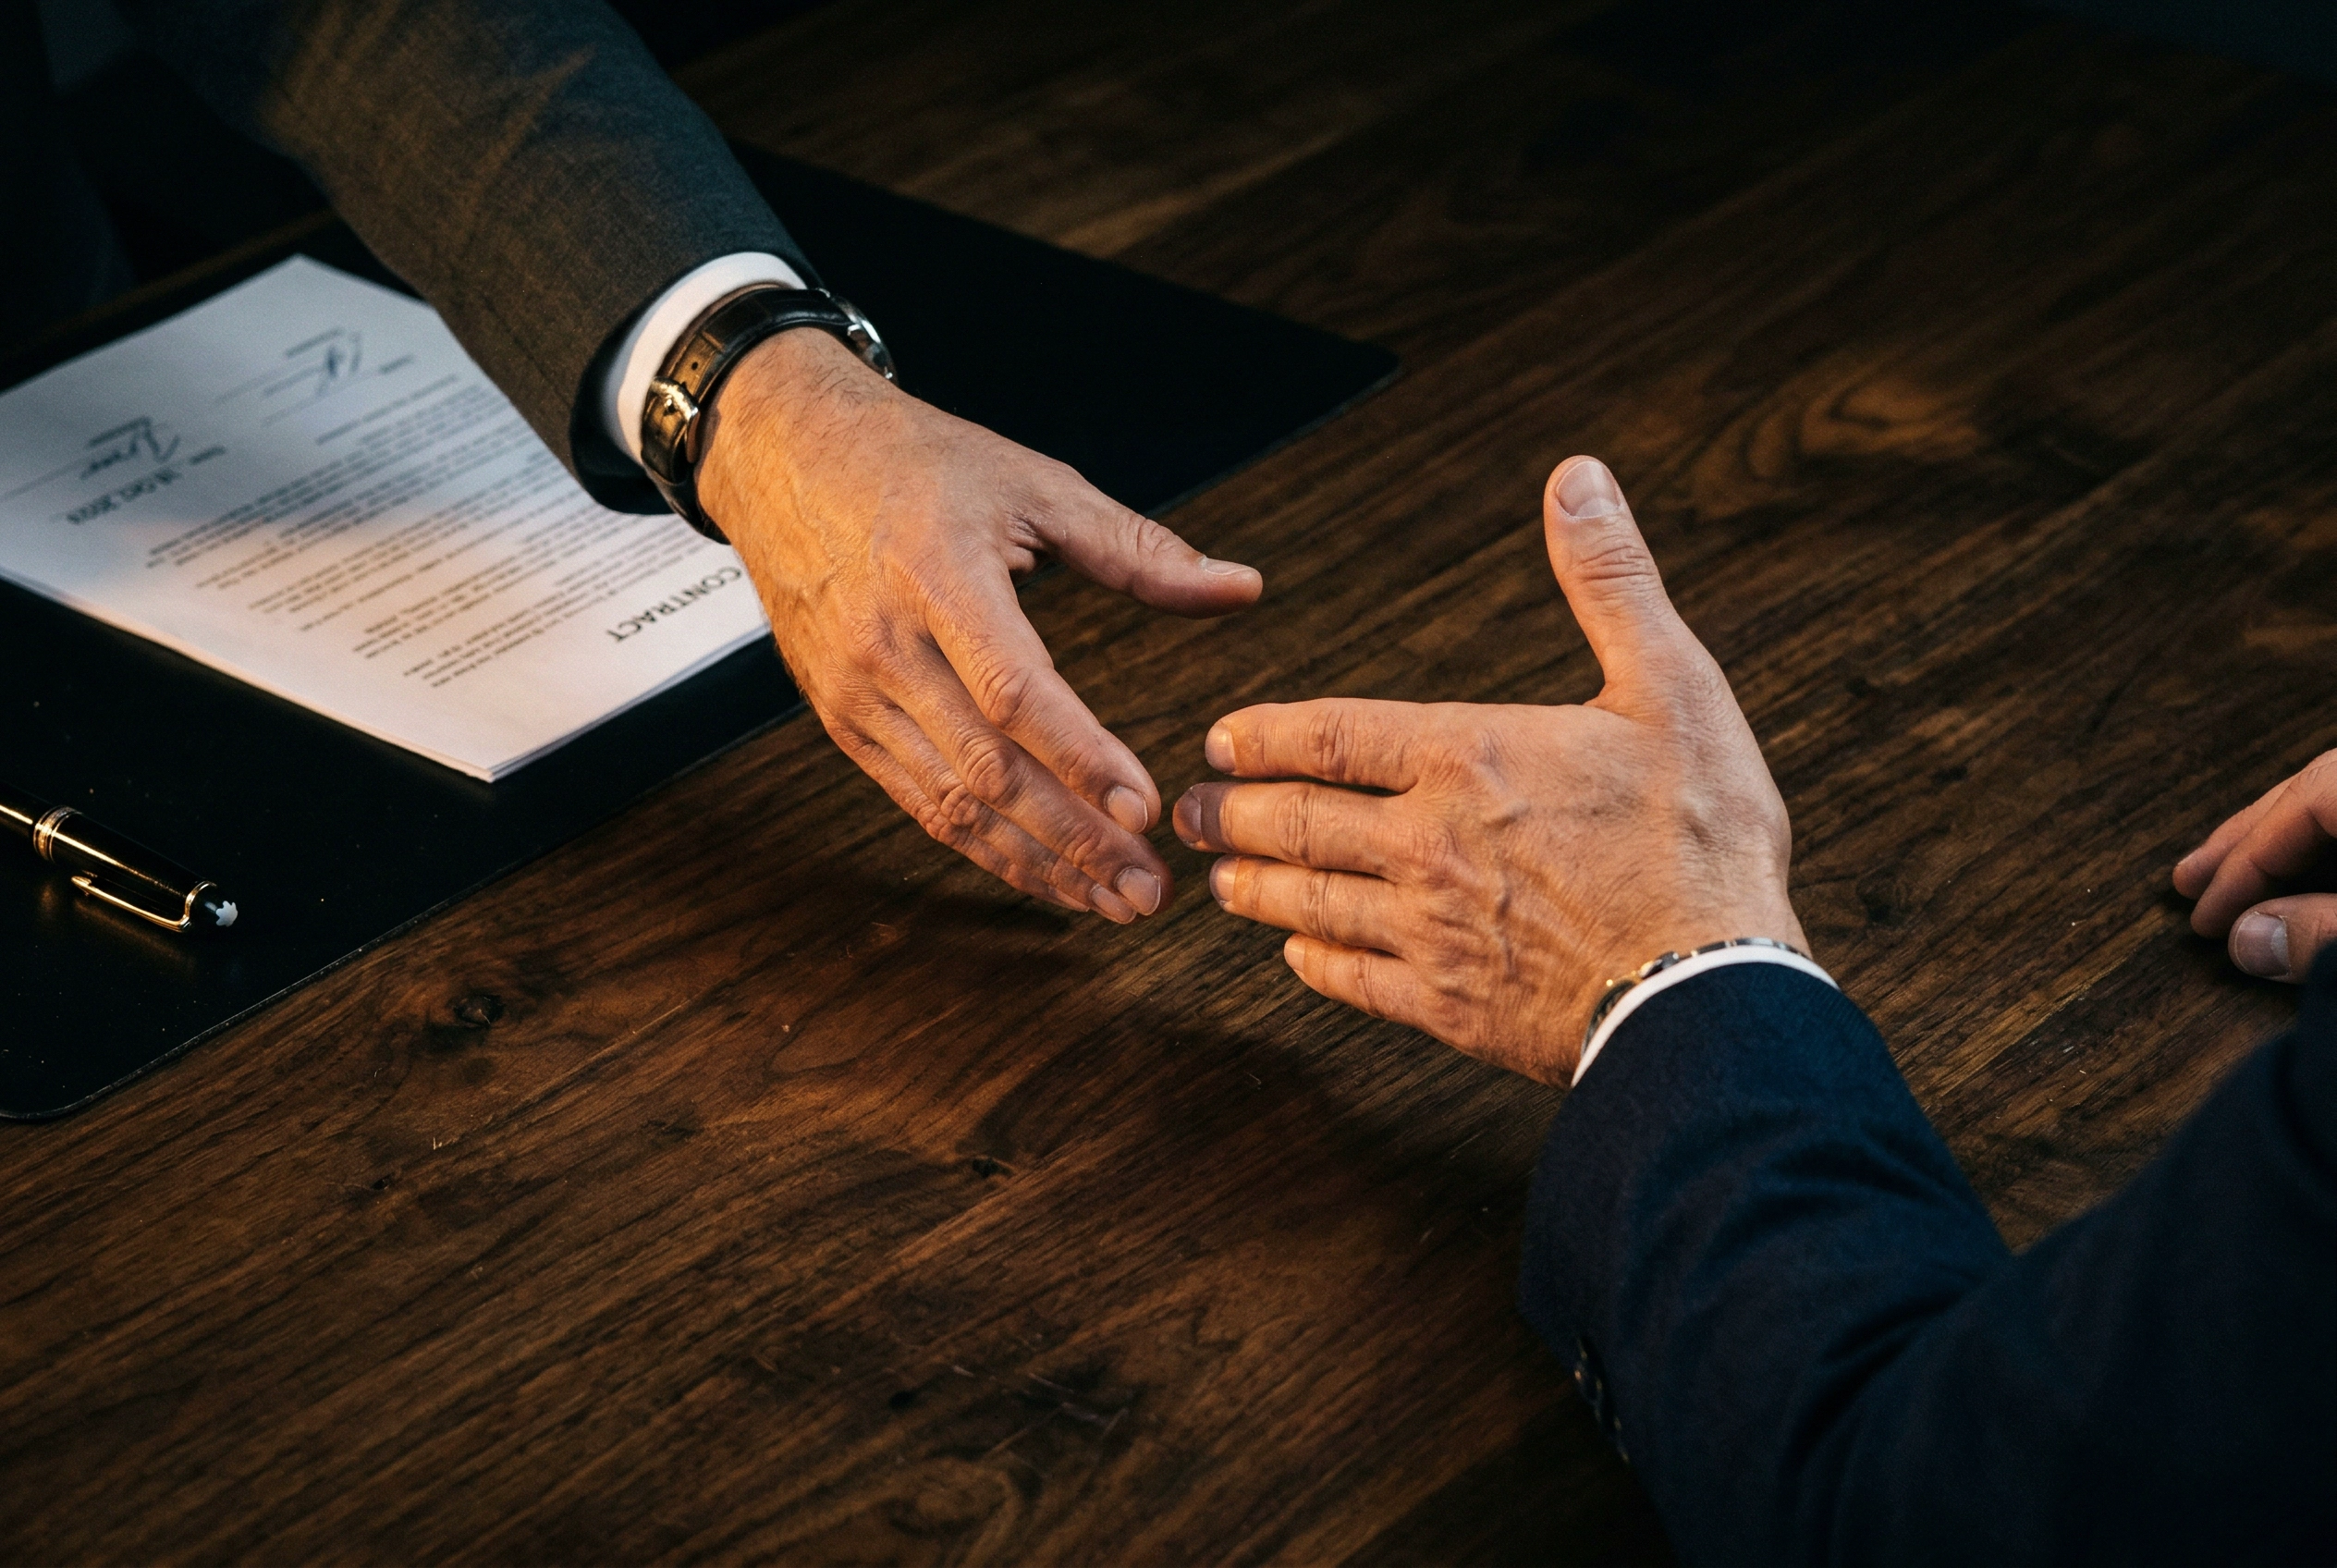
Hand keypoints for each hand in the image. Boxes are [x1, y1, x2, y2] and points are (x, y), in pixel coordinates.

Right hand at [697, 328, 1261, 920]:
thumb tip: (1243, 589)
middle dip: (1074, 840)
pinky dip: (984, 848)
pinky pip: (917, 802)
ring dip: (1035, 863)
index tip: (1145, 810)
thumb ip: (1140, 548)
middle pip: (986, 768)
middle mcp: (886, 644)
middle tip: (1148, 889)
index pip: (1014, 689)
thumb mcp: (1034, 483)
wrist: (785, 455)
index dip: (1080, 758)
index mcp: (938, 573)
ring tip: (1110, 900)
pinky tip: (1044, 873)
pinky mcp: (841, 721)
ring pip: (949, 804)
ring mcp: (854, 692)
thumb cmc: (915, 462)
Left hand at [1172, 456, 1803, 1083]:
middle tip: (1190, 812)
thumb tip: (1578, 479)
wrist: (1711, 991)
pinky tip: (1299, 955)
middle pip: (1295, 822)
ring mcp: (1429, 929)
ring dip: (1254, 888)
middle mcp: (1427, 841)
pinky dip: (1314, 964)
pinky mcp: (1446, 1005)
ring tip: (1220, 880)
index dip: (1263, 737)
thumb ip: (1610, 581)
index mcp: (1467, 756)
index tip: (1221, 742)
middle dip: (1232, 815)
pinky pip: (1353, 981)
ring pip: (1308, 903)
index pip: (1329, 736)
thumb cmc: (1703, 839)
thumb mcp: (1673, 685)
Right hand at [2175, 750, 2336, 981]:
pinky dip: (2328, 840)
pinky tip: (2307, 873)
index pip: (2302, 806)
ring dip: (2282, 840)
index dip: (2243, 864)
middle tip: (2186, 880)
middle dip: (2246, 840)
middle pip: (2313, 788)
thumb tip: (2249, 941)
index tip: (2205, 917)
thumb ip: (2325, 932)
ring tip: (2232, 876)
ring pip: (2335, 798)